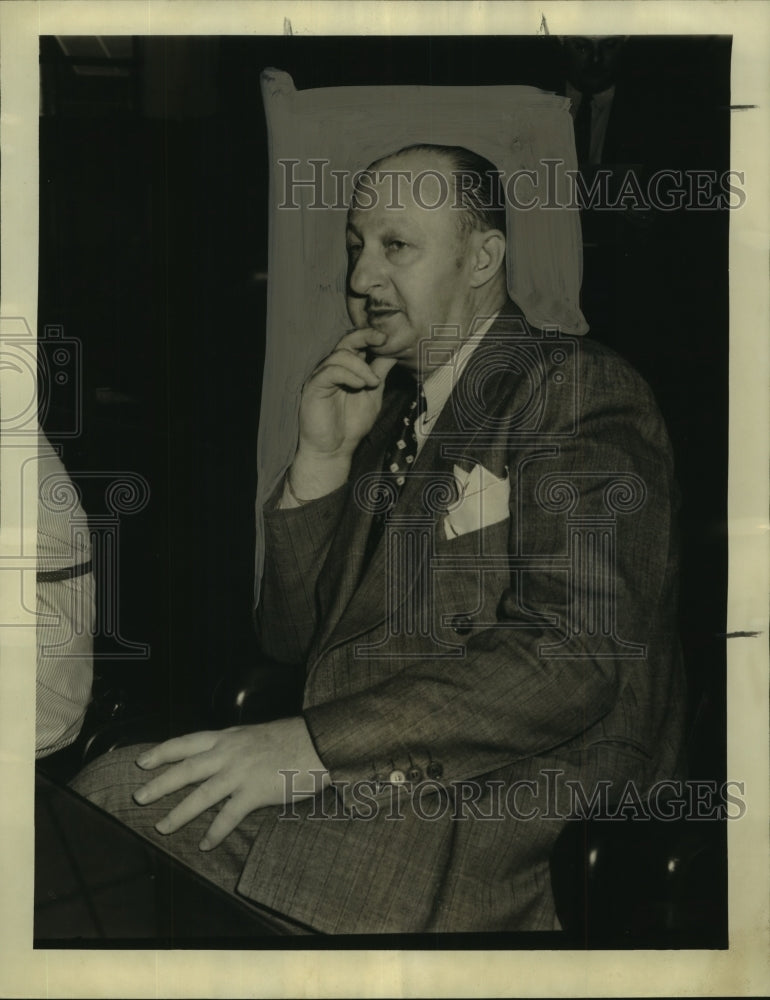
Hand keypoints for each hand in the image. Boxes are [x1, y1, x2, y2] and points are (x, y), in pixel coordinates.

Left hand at [132, 717, 329, 850]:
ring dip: (179, 813)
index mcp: (227, 737)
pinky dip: (215, 832)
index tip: (142, 762)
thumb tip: (218, 756)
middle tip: (139, 797)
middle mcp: (229, 753)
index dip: (162, 752)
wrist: (318, 741)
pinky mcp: (254, 792)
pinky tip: (205, 844)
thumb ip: (234, 745)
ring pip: (201, 795)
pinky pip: (228, 816)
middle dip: (160, 784)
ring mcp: (240, 773)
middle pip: (186, 769)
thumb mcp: (254, 734)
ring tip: (162, 828)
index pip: (186, 743)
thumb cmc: (291, 737)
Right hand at [291, 328, 396, 497]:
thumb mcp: (373, 395)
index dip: (370, 336)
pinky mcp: (314, 387)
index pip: (356, 343)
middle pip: (346, 341)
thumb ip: (380, 373)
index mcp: (347, 369)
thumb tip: (395, 352)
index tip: (388, 338)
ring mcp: (321, 377)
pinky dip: (348, 375)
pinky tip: (361, 385)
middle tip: (382, 340)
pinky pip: (330, 372)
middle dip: (365, 336)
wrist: (334, 449)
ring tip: (373, 382)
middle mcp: (332, 368)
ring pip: (339, 356)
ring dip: (361, 366)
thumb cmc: (351, 424)